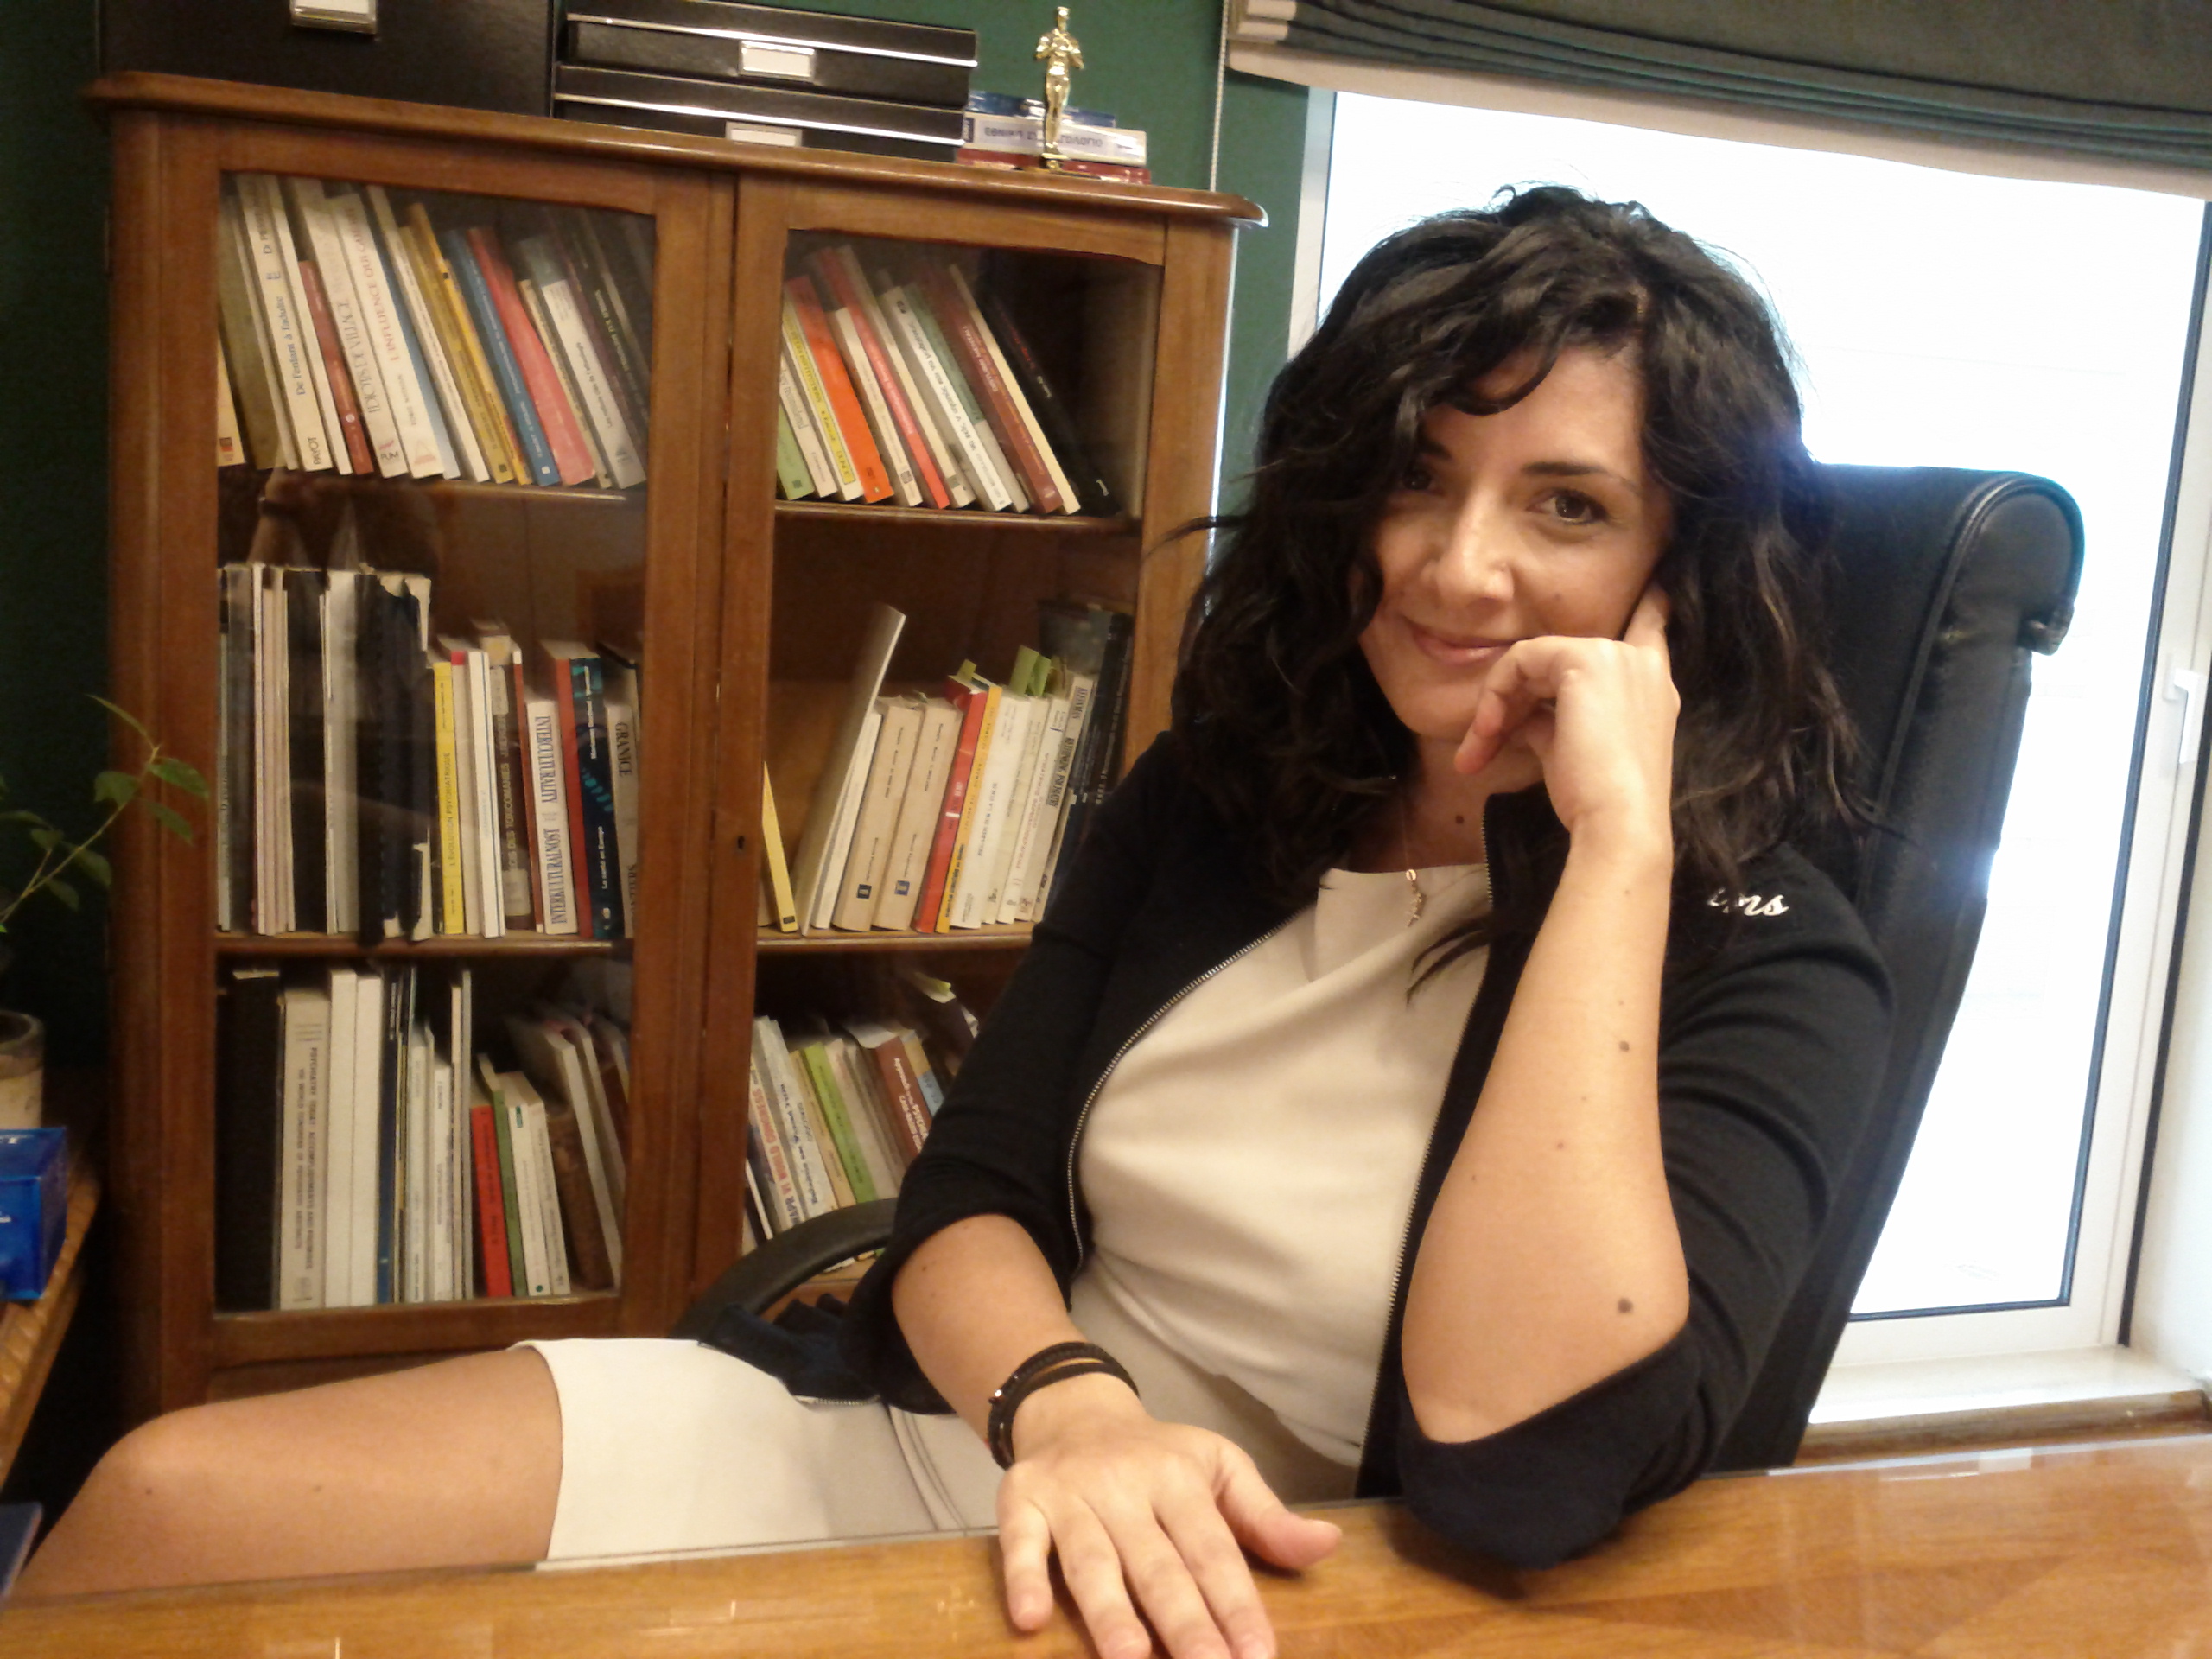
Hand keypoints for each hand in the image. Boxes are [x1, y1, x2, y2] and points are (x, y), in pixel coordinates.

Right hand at [997, 1373, 1341, 1658]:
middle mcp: (1125, 1485)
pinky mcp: (1020, 1499)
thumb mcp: (1218, 1468)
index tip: (1259, 1656)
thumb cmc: (1157, 1456)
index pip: (1212, 1550)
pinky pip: (1019, 1542)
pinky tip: (1030, 1620)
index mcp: (1180, 1477)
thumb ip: (1266, 1516)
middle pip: (1157, 1564)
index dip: (1236, 1604)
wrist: (1073, 1410)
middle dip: (1184, 1623)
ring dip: (1110, 1612)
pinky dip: (1022, 1577)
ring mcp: (1070, 1494)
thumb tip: (1328, 1546)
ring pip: (1092, 1560)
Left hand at [1452, 586, 1677, 847]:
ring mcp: (1616, 656)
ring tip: (1476, 752)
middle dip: (1512, 697)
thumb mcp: (1572, 751)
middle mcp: (1640, 662)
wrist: (1618, 821)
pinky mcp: (1585, 661)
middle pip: (1561, 656)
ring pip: (1536, 658)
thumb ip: (1549, 720)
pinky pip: (1522, 660)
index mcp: (1651, 686)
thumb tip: (1515, 715)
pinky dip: (1496, 696)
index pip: (1651, 628)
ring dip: (1497, 703)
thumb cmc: (1598, 800)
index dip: (1649, 605)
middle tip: (1479, 747)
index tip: (1655, 585)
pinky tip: (1486, 735)